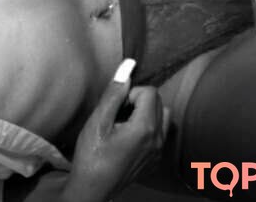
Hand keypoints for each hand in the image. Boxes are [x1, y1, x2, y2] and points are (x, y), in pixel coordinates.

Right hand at [61, 60, 169, 201]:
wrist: (93, 188)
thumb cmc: (92, 156)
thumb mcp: (98, 121)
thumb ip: (114, 93)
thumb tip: (127, 66)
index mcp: (145, 128)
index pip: (150, 91)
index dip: (130, 93)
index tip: (115, 107)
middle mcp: (158, 139)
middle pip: (159, 102)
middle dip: (138, 101)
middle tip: (117, 115)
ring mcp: (158, 151)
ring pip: (164, 116)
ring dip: (146, 113)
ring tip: (125, 124)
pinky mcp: (155, 159)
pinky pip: (161, 133)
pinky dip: (148, 128)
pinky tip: (128, 138)